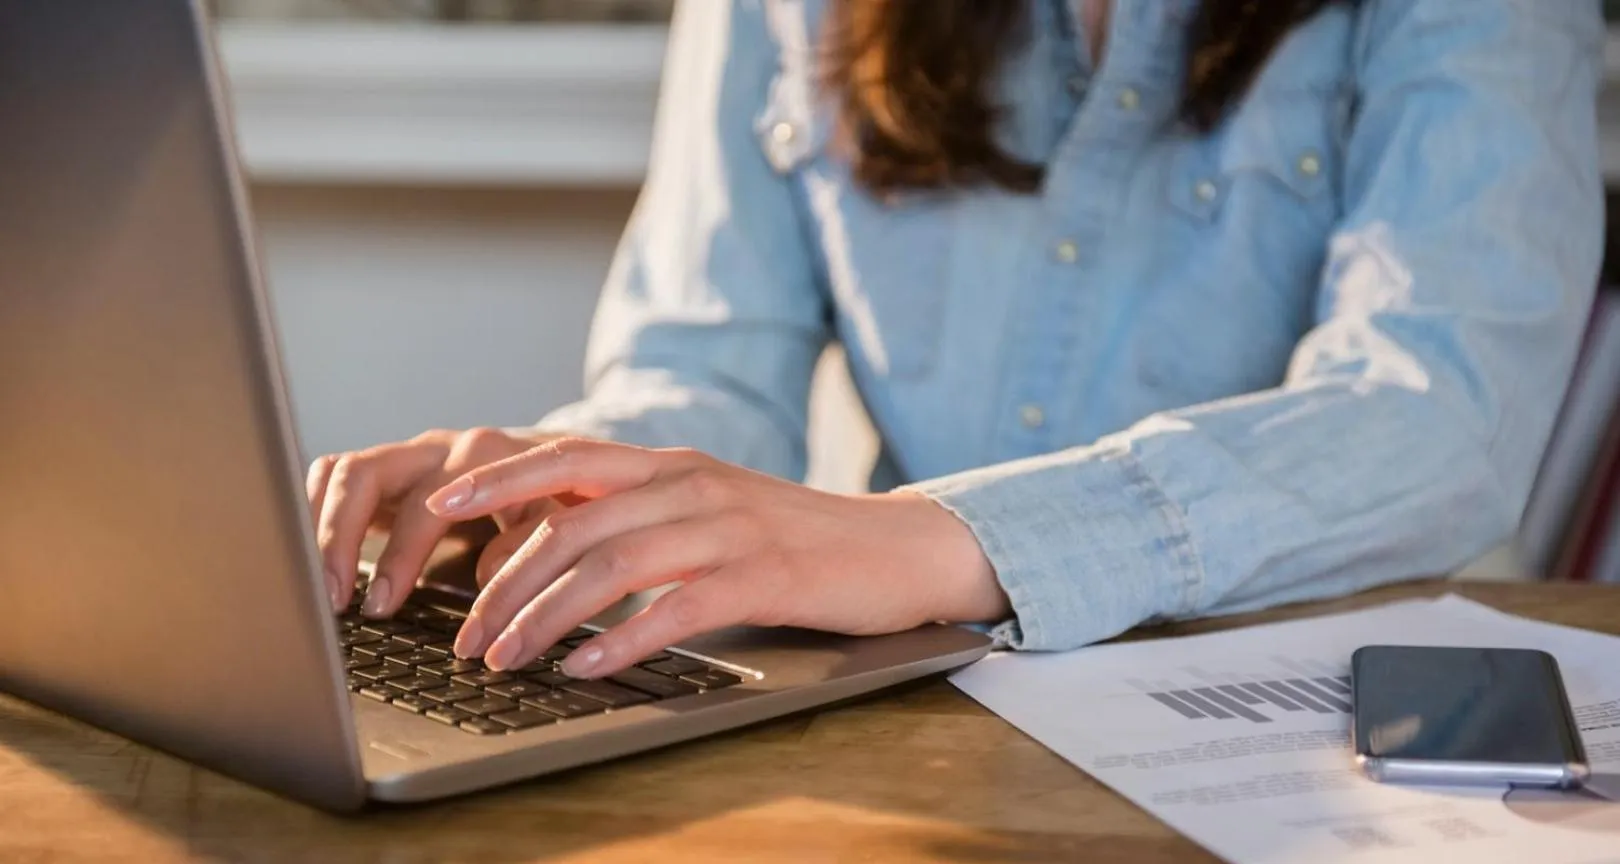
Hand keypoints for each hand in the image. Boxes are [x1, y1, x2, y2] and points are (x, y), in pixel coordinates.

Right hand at [306, 427, 576, 615]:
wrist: (558, 464)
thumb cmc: (558, 497)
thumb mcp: (560, 519)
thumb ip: (531, 542)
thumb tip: (487, 580)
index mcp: (480, 456)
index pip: (425, 503)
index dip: (401, 554)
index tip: (382, 603)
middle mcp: (434, 449)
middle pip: (363, 475)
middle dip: (340, 538)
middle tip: (335, 598)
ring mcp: (404, 456)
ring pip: (339, 474)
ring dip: (319, 529)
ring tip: (317, 586)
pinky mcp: (385, 471)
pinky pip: (331, 480)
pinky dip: (312, 514)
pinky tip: (308, 560)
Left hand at [422, 438, 1009, 678]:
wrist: (896, 549)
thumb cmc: (794, 539)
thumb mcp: (709, 509)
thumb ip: (641, 513)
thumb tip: (551, 540)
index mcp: (673, 465)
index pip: (566, 460)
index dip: (499, 483)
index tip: (439, 509)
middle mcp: (693, 485)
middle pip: (575, 523)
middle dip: (506, 582)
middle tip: (466, 635)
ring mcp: (729, 528)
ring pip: (614, 564)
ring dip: (548, 616)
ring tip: (505, 659)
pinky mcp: (764, 577)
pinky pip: (677, 607)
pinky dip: (623, 639)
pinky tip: (586, 668)